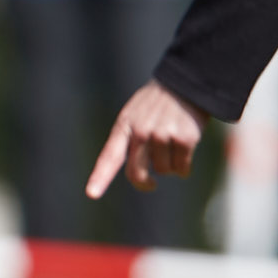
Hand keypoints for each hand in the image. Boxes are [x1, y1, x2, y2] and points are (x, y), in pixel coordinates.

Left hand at [85, 81, 202, 198]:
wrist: (184, 84)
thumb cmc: (156, 104)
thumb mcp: (133, 115)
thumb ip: (129, 139)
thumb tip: (137, 175)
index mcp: (124, 126)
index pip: (109, 156)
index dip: (100, 177)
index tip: (92, 193)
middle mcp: (141, 132)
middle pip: (137, 174)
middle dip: (144, 183)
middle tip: (150, 184)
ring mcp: (162, 135)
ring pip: (163, 171)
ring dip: (170, 166)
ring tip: (172, 145)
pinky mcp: (184, 139)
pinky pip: (182, 168)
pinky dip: (184, 167)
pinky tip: (185, 150)